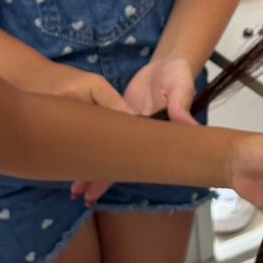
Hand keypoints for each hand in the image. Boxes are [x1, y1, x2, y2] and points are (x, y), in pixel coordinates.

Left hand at [72, 57, 196, 205]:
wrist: (167, 64)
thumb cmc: (179, 75)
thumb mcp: (182, 87)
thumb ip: (181, 105)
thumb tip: (187, 123)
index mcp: (156, 135)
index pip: (136, 160)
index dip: (119, 175)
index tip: (101, 190)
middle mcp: (141, 138)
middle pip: (119, 162)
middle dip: (101, 180)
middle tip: (83, 198)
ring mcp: (129, 129)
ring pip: (109, 152)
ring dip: (93, 168)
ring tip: (75, 189)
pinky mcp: (120, 117)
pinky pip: (106, 135)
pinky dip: (93, 145)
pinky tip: (78, 155)